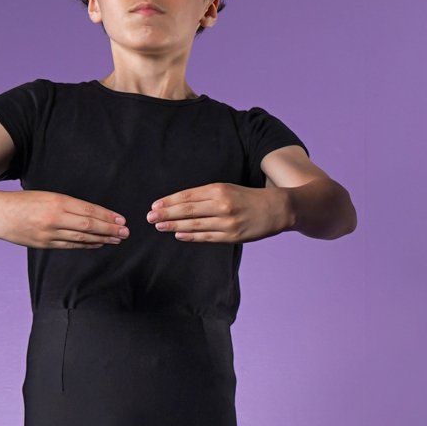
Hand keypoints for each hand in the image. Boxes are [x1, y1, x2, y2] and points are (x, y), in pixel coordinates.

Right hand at [0, 190, 126, 249]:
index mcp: (56, 201)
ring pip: (82, 237)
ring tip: (117, 239)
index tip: (122, 219)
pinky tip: (97, 244)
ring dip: (102, 238)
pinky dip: (86, 245)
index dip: (108, 216)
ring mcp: (50, 232)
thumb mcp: (45, 196)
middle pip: (89, 224)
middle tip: (126, 232)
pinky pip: (70, 245)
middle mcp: (55, 217)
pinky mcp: (44, 244)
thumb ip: (66, 205)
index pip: (89, 210)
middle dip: (110, 229)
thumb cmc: (21, 202)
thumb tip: (91, 214)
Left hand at [148, 183, 291, 243]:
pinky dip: (191, 236)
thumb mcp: (227, 189)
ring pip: (195, 224)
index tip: (154, 205)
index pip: (188, 196)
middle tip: (150, 217)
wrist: (276, 209)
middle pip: (188, 210)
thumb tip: (180, 204)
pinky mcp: (233, 236)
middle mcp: (222, 205)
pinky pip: (207, 237)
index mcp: (219, 190)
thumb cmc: (248, 198)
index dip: (169, 201)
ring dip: (174, 226)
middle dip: (166, 214)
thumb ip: (206, 196)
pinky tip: (179, 235)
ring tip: (159, 226)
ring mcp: (228, 222)